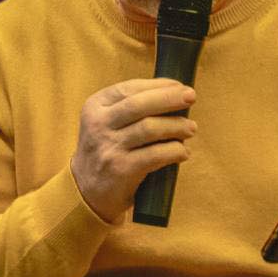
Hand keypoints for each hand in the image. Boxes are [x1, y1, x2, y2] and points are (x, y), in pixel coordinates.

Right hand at [70, 78, 196, 221]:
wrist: (86, 191)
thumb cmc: (107, 149)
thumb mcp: (107, 122)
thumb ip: (132, 107)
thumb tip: (175, 92)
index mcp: (95, 106)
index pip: (130, 88)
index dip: (158, 85)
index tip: (179, 86)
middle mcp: (99, 124)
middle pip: (139, 104)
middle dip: (169, 98)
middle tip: (191, 97)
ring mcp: (109, 147)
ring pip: (150, 128)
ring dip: (176, 126)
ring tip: (191, 128)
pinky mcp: (121, 169)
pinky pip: (155, 155)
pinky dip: (174, 151)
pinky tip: (183, 152)